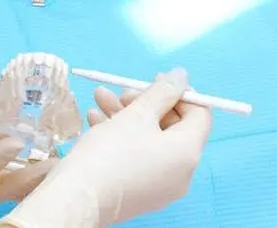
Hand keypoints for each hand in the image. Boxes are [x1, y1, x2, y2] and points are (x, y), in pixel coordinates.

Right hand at [0, 68, 212, 227]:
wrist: (77, 198)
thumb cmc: (109, 154)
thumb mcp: (137, 114)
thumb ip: (162, 92)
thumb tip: (181, 77)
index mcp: (188, 153)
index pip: (200, 114)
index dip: (179, 92)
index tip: (154, 80)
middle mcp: (181, 173)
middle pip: (172, 126)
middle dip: (145, 103)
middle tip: (122, 92)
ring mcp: (161, 186)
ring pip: (150, 140)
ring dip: (127, 116)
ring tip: (99, 99)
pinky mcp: (140, 193)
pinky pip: (139, 158)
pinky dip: (122, 138)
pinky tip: (95, 121)